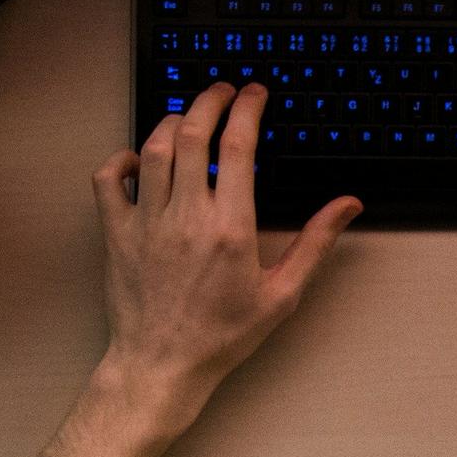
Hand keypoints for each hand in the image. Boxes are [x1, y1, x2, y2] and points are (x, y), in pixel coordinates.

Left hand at [92, 82, 361, 424]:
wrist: (161, 367)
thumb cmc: (221, 337)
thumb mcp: (281, 294)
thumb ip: (315, 243)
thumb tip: (348, 205)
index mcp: (230, 227)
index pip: (238, 145)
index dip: (247, 108)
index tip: (254, 93)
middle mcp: (186, 217)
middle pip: (192, 132)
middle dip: (209, 99)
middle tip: (223, 90)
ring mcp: (147, 223)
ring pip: (153, 148)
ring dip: (171, 121)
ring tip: (187, 116)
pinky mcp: (117, 234)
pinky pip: (108, 179)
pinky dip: (121, 158)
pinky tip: (138, 159)